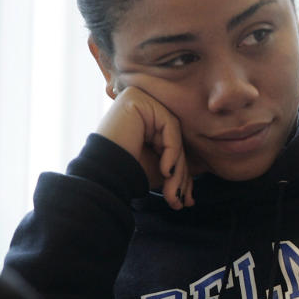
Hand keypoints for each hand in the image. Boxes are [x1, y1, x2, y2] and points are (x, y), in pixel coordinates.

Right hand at [96, 86, 194, 209]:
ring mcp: (139, 99)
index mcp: (145, 119)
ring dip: (178, 166)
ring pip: (174, 133)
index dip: (181, 171)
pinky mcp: (138, 100)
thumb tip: (197, 184)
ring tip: (172, 191)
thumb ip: (181, 164)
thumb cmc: (127, 172)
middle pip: (175, 138)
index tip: (184, 200)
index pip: (174, 141)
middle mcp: (142, 106)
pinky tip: (166, 171)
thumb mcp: (162, 168)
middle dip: (181, 173)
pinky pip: (169, 126)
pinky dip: (172, 151)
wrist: (101, 177)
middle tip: (179, 200)